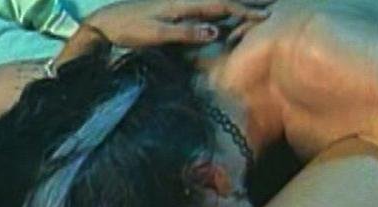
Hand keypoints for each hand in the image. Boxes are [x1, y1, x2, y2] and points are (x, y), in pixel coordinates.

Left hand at [85, 0, 273, 46]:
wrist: (105, 21)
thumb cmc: (128, 28)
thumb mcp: (156, 33)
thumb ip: (185, 32)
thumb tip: (215, 32)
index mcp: (183, 3)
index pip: (221, 5)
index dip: (244, 11)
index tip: (265, 18)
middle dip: (247, 2)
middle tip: (272, 6)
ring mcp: (178, 3)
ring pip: (213, 2)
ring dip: (235, 4)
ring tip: (255, 8)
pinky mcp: (172, 9)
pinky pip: (202, 7)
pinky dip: (218, 9)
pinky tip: (223, 16)